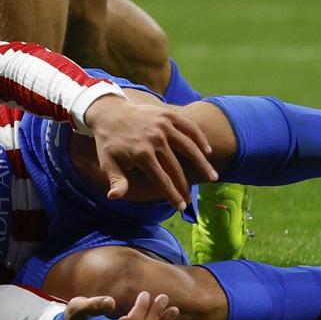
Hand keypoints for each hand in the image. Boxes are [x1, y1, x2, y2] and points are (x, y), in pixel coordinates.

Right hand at [59, 291, 178, 319]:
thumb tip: (111, 301)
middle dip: (155, 313)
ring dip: (161, 318)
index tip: (143, 294)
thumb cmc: (76, 318)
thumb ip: (93, 305)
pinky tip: (173, 311)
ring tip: (170, 303)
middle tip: (161, 296)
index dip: (140, 311)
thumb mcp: (78, 309)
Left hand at [81, 94, 215, 212]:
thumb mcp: (108, 162)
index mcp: (141, 153)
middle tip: (191, 199)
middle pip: (176, 167)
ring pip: (188, 147)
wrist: (108, 111)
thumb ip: (116, 180)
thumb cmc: (109, 142)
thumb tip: (114, 197)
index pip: (162, 180)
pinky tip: (207, 151)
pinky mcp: (167, 115)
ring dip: (202, 163)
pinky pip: (188, 127)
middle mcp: (154, 139)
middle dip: (185, 186)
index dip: (173, 195)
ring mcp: (162, 125)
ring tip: (212, 177)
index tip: (181, 207)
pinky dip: (199, 138)